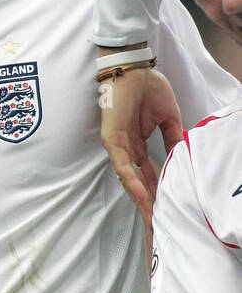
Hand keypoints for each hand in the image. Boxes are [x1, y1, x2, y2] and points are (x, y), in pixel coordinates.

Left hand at [99, 67, 182, 223]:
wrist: (133, 68)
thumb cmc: (147, 87)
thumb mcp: (168, 117)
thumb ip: (172, 137)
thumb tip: (180, 156)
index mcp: (138, 143)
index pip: (149, 173)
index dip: (158, 190)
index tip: (168, 208)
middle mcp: (127, 148)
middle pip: (138, 182)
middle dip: (149, 203)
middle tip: (159, 224)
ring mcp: (118, 146)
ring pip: (130, 178)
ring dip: (142, 199)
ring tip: (153, 218)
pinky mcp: (112, 139)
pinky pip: (122, 165)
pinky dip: (133, 181)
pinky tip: (143, 196)